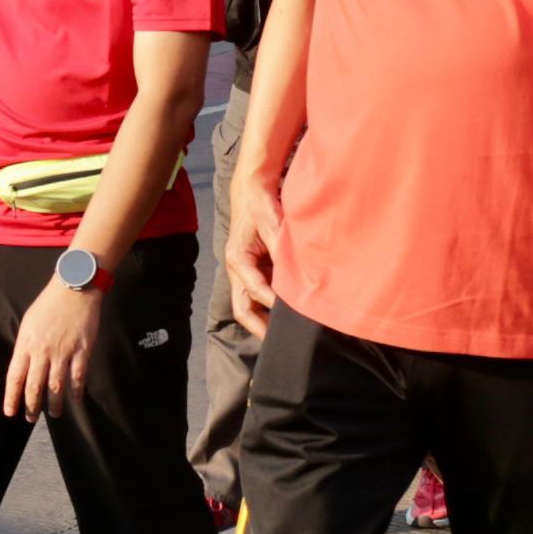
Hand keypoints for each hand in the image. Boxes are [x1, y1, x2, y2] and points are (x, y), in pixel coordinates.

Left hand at [2, 281, 99, 420]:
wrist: (74, 288)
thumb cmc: (49, 303)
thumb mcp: (28, 322)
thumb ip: (25, 345)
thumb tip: (24, 366)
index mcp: (26, 344)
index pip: (14, 378)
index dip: (12, 398)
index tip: (10, 412)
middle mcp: (42, 352)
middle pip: (34, 386)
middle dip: (31, 406)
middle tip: (31, 419)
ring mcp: (63, 352)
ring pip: (56, 386)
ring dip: (54, 404)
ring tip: (54, 414)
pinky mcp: (82, 350)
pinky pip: (78, 376)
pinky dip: (77, 391)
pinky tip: (76, 400)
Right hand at [226, 179, 285, 335]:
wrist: (253, 191)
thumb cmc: (260, 204)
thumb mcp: (271, 221)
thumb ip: (281, 246)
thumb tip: (294, 270)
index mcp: (238, 259)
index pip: (253, 291)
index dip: (272, 305)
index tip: (291, 316)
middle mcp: (238, 270)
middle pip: (243, 308)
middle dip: (260, 328)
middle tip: (281, 342)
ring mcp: (246, 273)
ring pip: (252, 305)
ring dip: (267, 320)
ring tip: (289, 335)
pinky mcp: (256, 270)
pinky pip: (263, 294)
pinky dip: (274, 306)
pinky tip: (293, 313)